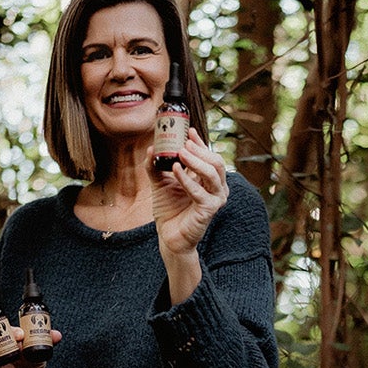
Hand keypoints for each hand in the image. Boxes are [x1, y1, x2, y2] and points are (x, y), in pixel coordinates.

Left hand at [150, 132, 228, 257]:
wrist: (169, 236)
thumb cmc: (169, 211)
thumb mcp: (160, 183)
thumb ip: (155, 167)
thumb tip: (151, 148)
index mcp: (207, 179)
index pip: (208, 156)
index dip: (200, 142)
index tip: (188, 130)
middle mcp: (215, 188)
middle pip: (215, 162)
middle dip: (200, 150)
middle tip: (184, 142)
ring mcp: (215, 199)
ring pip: (212, 173)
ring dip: (196, 161)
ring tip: (180, 153)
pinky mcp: (209, 210)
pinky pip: (200, 192)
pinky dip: (187, 180)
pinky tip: (175, 170)